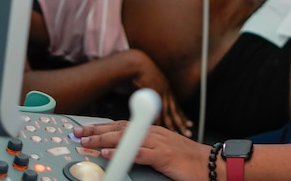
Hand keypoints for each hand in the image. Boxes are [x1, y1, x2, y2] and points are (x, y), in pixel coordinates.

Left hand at [75, 121, 209, 180]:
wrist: (213, 165)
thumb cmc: (190, 161)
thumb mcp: (165, 150)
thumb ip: (148, 149)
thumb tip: (127, 152)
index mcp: (154, 132)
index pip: (123, 125)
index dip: (102, 127)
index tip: (85, 129)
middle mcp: (154, 134)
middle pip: (120, 128)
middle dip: (96, 129)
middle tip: (77, 132)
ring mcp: (159, 144)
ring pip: (126, 138)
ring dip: (103, 139)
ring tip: (86, 141)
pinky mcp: (163, 156)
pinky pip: (139, 153)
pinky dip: (122, 152)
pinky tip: (109, 154)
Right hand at [131, 50, 192, 136]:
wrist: (138, 64)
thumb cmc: (142, 74)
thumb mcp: (151, 85)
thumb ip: (154, 95)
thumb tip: (153, 104)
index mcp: (167, 90)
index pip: (176, 106)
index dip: (182, 116)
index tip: (188, 124)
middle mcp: (167, 92)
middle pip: (175, 110)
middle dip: (182, 123)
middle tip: (188, 132)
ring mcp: (161, 92)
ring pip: (168, 111)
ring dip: (172, 123)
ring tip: (176, 132)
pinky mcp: (154, 92)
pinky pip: (157, 107)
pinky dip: (159, 117)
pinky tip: (160, 125)